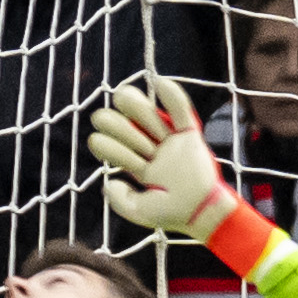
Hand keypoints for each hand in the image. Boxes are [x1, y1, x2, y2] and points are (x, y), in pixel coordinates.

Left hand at [86, 77, 237, 239]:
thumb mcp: (139, 211)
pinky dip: (172, 95)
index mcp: (143, 170)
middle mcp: (155, 152)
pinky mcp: (190, 135)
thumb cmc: (173, 215)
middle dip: (116, 125)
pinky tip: (159, 82)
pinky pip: (182, 111)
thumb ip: (120, 200)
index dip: (106, 145)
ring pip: (151, 118)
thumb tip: (108, 181)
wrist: (202, 213)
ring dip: (135, 106)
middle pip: (132, 131)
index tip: (95, 141)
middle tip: (101, 118)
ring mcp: (172, 143)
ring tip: (121, 96)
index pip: (120, 151)